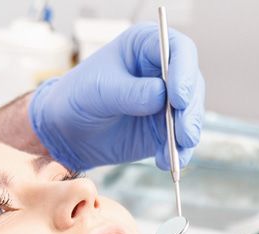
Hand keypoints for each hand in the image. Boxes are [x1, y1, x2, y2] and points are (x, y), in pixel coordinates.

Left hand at [28, 22, 204, 170]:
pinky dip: (178, 152)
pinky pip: (179, 140)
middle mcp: (163, 70)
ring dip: (187, 134)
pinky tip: (168, 162)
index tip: (179, 98)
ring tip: (176, 152)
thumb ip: (129, 92)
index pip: (178, 50)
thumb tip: (162, 95)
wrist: (67, 130)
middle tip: (185, 133)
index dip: (184, 72)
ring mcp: (167, 100)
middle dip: (191, 111)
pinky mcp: (165, 128)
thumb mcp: (99, 91)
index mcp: (146, 46)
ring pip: (191, 114)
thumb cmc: (78, 96)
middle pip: (192, 84)